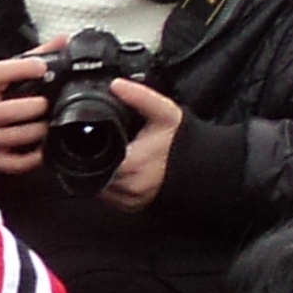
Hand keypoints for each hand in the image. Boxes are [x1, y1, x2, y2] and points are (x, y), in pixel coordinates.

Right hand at [0, 47, 50, 175]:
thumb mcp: (11, 77)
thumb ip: (36, 57)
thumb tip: (64, 40)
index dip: (20, 69)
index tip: (42, 67)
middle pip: (6, 111)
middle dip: (34, 107)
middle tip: (48, 104)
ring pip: (14, 137)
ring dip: (38, 131)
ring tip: (50, 125)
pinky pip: (15, 162)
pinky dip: (34, 157)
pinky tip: (44, 148)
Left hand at [95, 79, 180, 210]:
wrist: (207, 167)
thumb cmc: (185, 141)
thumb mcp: (164, 113)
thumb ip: (140, 97)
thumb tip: (116, 84)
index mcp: (131, 164)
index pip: (92, 161)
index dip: (86, 150)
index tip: (88, 140)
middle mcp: (129, 186)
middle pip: (93, 174)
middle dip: (93, 160)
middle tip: (102, 146)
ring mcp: (132, 199)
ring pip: (99, 188)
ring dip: (99, 174)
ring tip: (109, 157)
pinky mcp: (135, 207)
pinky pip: (111, 198)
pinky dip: (110, 185)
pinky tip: (118, 171)